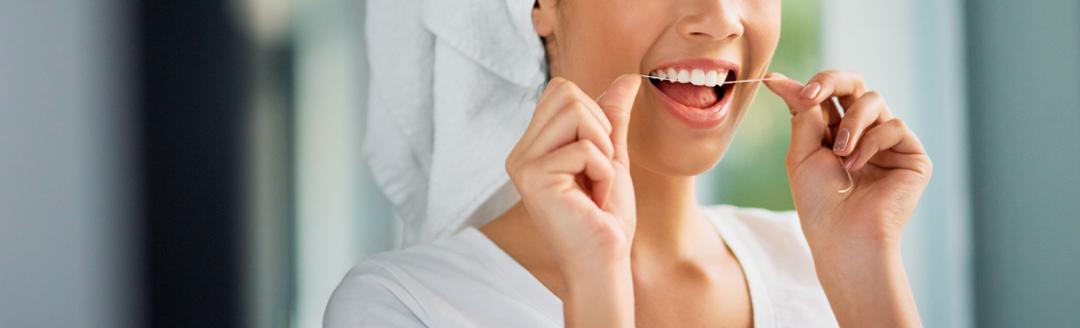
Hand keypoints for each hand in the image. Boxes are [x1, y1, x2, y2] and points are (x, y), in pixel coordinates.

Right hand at [505, 74, 639, 327]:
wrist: (604, 263)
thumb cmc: (606, 219)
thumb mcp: (612, 157)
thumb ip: (613, 118)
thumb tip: (627, 78)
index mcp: (533, 146)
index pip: (562, 90)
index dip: (594, 115)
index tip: (596, 159)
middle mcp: (520, 153)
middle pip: (567, 93)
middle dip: (599, 129)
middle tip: (598, 172)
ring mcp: (522, 164)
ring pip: (576, 112)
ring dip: (602, 151)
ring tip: (595, 185)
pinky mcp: (533, 177)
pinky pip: (585, 148)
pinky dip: (603, 173)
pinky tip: (592, 200)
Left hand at [765, 70, 928, 326]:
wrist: (843, 236)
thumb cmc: (819, 202)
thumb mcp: (802, 152)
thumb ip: (800, 113)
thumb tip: (778, 79)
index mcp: (834, 133)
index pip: (827, 95)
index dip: (807, 85)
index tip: (774, 82)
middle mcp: (863, 133)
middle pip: (854, 84)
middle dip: (832, 81)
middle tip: (812, 94)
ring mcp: (888, 143)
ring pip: (873, 100)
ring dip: (851, 124)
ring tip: (840, 154)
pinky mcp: (911, 155)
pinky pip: (893, 126)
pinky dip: (871, 142)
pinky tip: (856, 165)